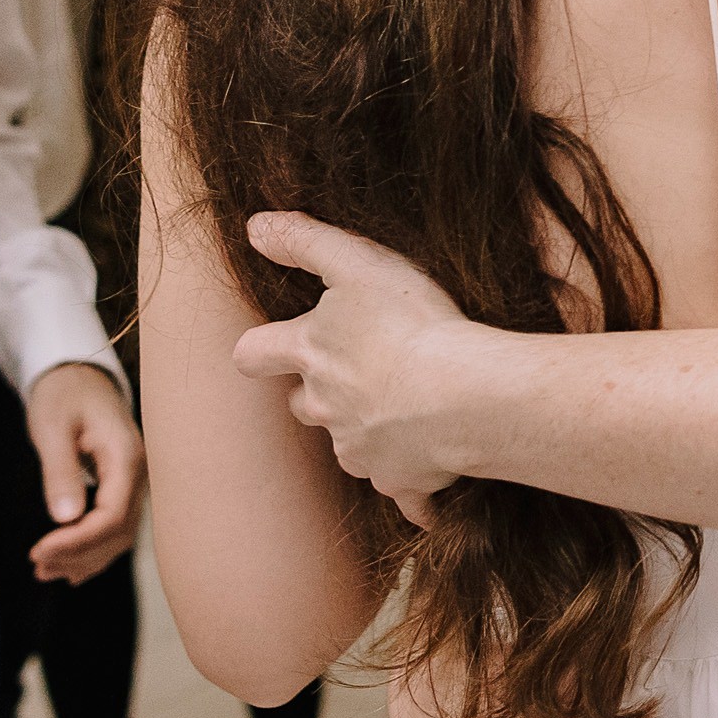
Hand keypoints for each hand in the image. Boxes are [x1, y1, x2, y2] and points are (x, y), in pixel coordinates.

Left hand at [22, 361, 142, 582]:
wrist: (79, 375)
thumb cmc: (63, 395)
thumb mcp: (53, 427)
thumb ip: (60, 471)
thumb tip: (65, 519)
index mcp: (127, 458)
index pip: (112, 516)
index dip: (78, 541)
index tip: (39, 551)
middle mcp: (140, 475)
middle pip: (119, 532)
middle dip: (79, 554)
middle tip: (37, 565)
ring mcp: (135, 482)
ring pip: (119, 535)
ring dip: (85, 558)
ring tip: (45, 571)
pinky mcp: (124, 487)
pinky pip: (115, 526)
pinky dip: (93, 549)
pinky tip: (69, 566)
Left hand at [232, 212, 480, 509]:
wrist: (464, 395)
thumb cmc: (412, 324)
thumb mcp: (357, 263)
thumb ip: (304, 241)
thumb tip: (254, 226)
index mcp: (308, 355)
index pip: (254, 354)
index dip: (261, 349)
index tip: (274, 345)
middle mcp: (324, 408)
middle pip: (303, 406)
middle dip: (321, 392)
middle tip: (362, 372)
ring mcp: (359, 450)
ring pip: (349, 446)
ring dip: (368, 432)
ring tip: (410, 410)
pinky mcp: (401, 480)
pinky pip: (404, 491)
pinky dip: (416, 488)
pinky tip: (435, 480)